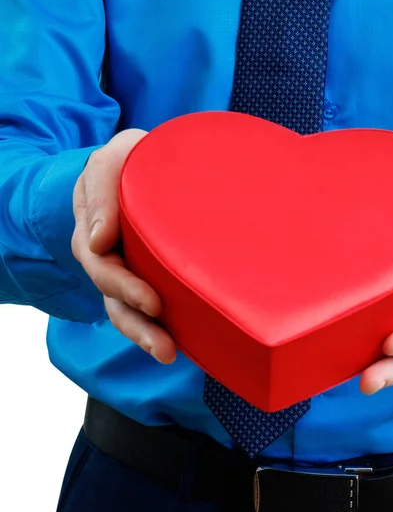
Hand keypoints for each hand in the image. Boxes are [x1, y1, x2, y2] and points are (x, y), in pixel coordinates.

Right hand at [71, 129, 176, 363]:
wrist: (146, 163)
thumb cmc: (132, 159)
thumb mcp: (116, 157)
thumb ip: (102, 188)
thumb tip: (99, 243)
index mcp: (94, 226)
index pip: (101, 264)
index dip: (125, 287)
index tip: (153, 302)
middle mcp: (105, 252)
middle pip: (114, 296)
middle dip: (139, 322)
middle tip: (166, 344)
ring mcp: (124, 266)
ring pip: (125, 310)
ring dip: (146, 335)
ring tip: (169, 355)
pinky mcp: (145, 274)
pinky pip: (143, 307)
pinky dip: (158, 327)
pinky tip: (179, 345)